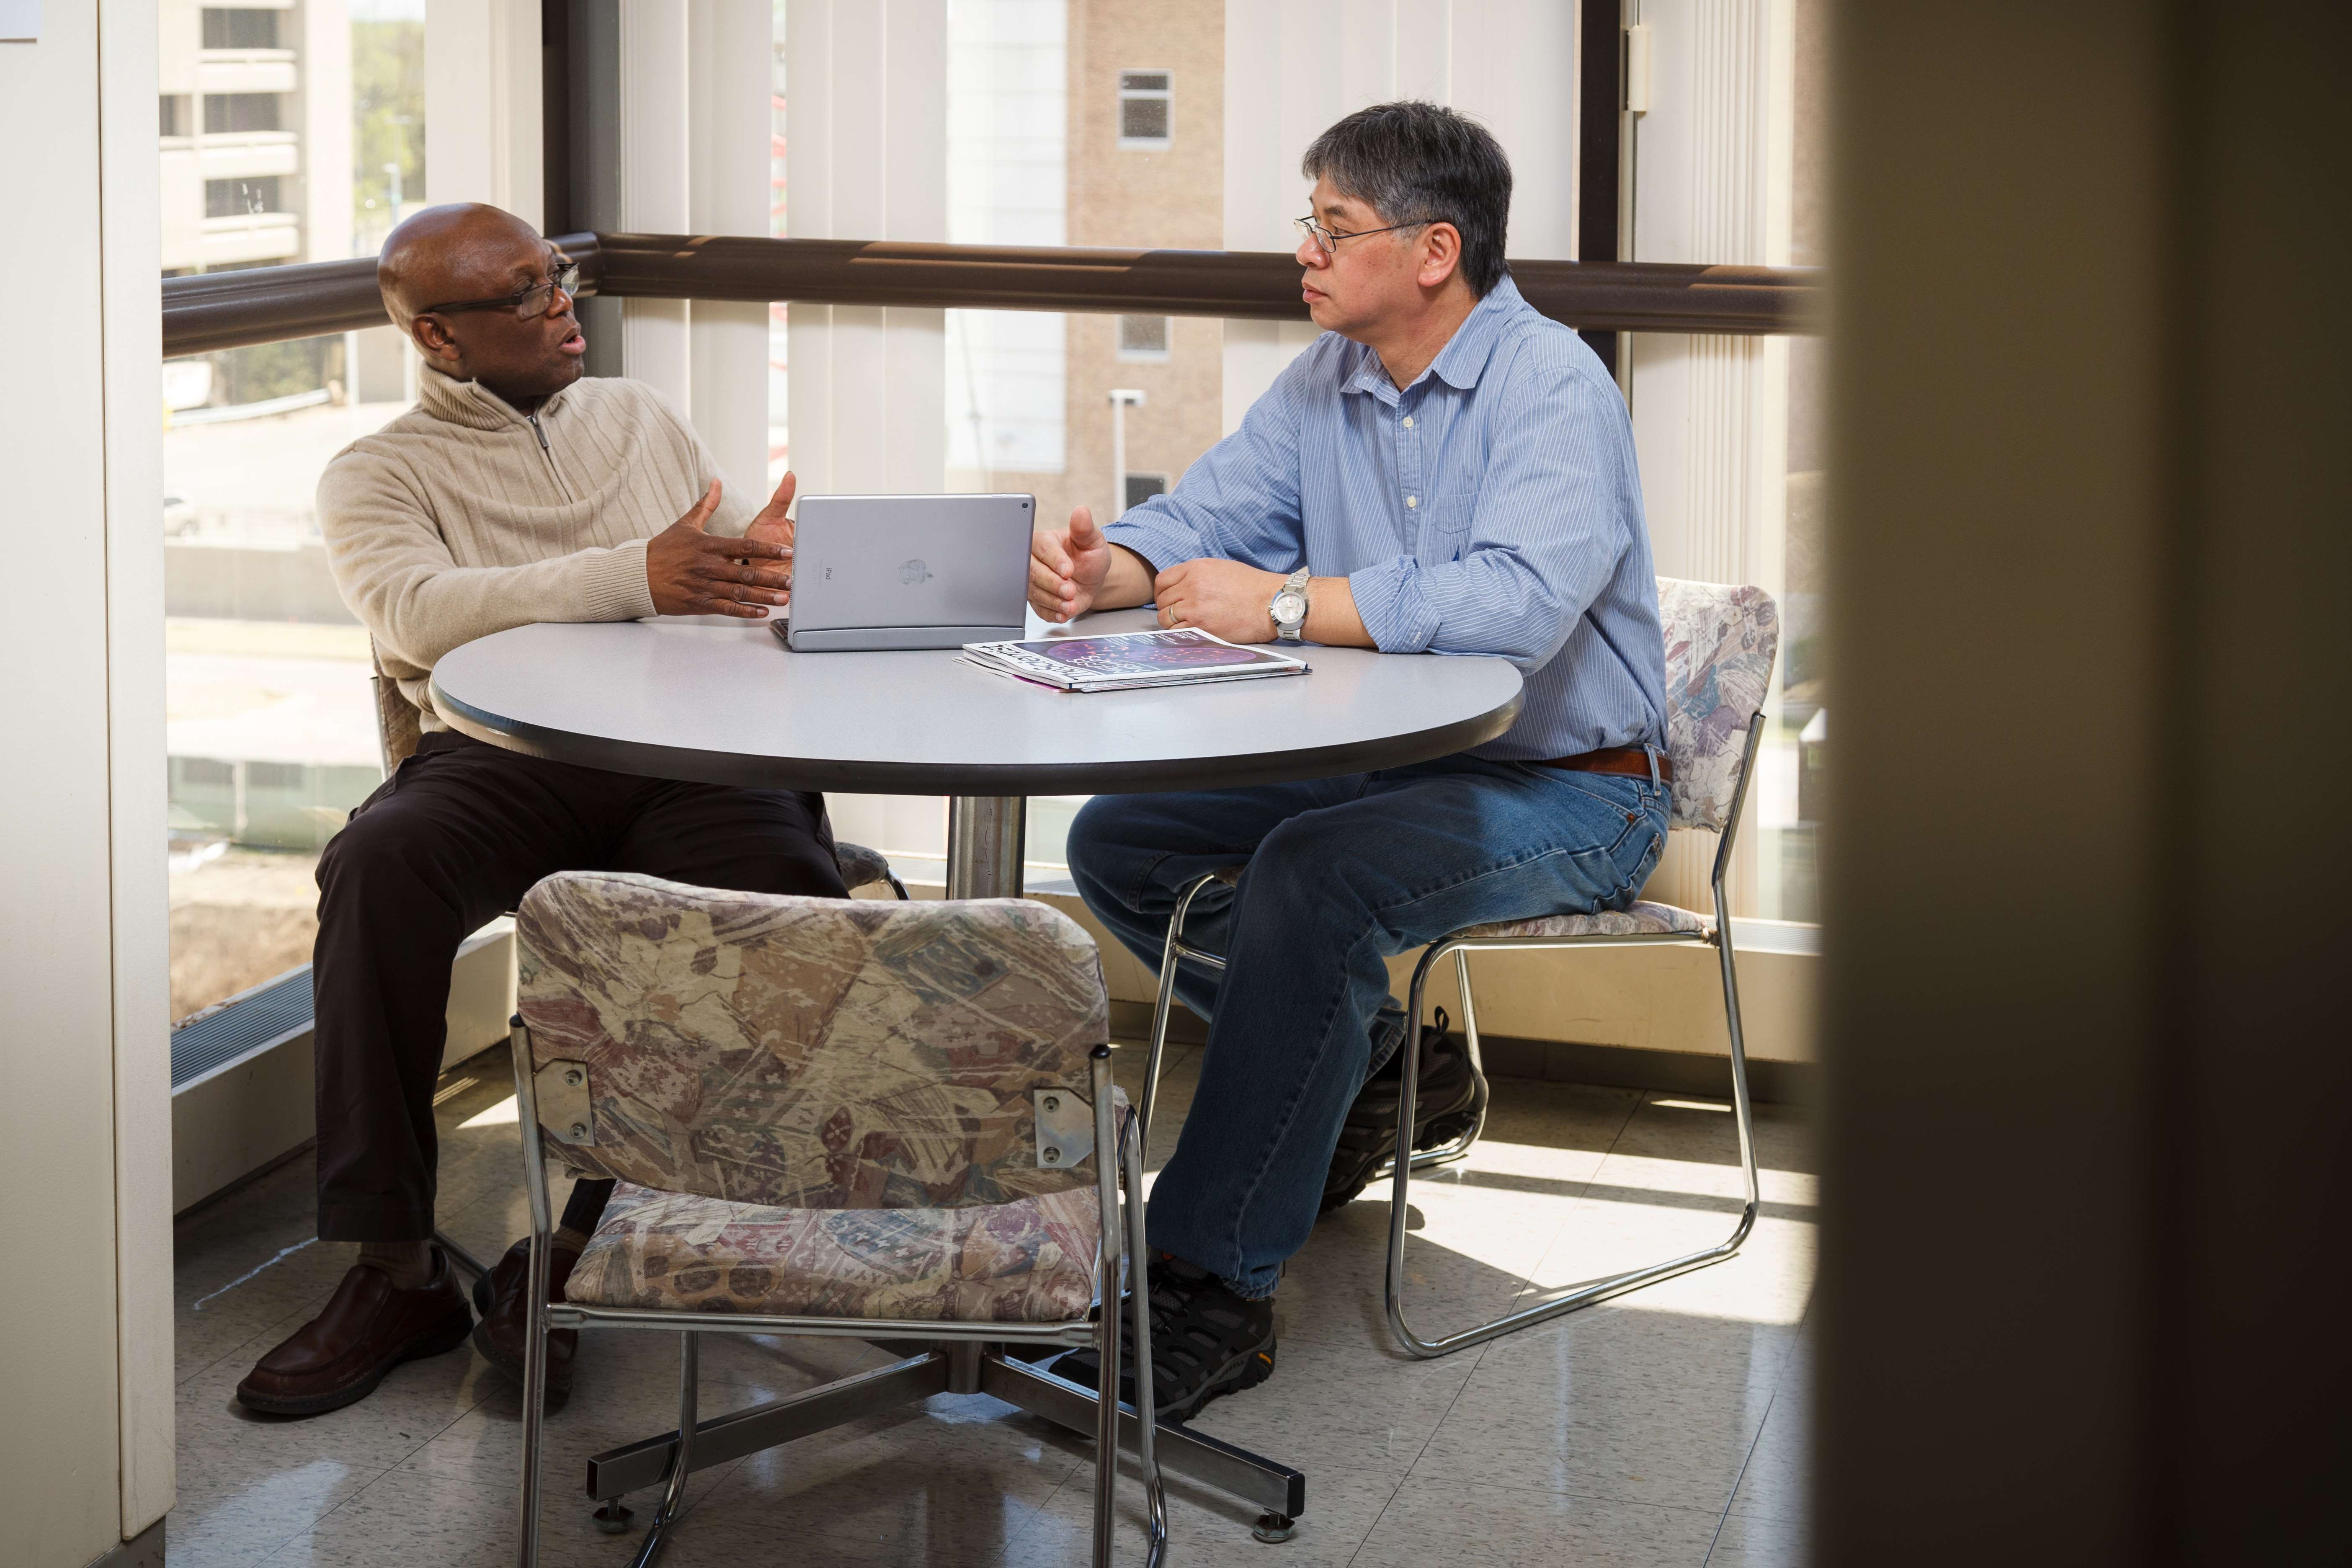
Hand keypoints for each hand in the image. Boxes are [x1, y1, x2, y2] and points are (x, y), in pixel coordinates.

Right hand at [645, 480, 792, 617]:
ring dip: (764, 595)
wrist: (637, 575)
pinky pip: (727, 608)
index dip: (768, 549)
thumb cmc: (663, 549)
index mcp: (709, 545)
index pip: (745, 544)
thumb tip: (716, 482)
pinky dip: (745, 611)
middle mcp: (708, 565)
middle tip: (793, 580)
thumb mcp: (685, 524)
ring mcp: (704, 585)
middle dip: (772, 576)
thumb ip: (706, 505)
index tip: (787, 551)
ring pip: (740, 592)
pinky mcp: (699, 602)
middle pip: (747, 571)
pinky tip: (762, 612)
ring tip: (784, 598)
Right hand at [1029, 506, 1114, 621]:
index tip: (1068, 570)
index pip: (1043, 548)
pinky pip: (1039, 609)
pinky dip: (1052, 613)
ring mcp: (1033, 582)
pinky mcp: (1037, 600)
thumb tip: (1081, 511)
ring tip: (1070, 603)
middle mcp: (1033, 561)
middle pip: (1034, 572)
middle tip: (1070, 590)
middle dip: (1053, 583)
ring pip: (1034, 592)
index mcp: (1043, 541)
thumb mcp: (1092, 540)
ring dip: (1053, 601)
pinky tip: (1063, 612)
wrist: (1090, 578)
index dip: (1055, 560)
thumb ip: (1085, 528)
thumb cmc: (1088, 556)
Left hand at [1150, 558, 1287, 643]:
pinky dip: (1180, 633)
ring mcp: (1195, 608)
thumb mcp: (1221, 568)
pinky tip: (1191, 631)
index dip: (1162, 591)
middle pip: (1162, 600)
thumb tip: (1181, 584)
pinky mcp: (1201, 627)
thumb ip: (1197, 574)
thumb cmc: (1252, 586)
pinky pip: (1177, 632)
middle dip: (1168, 607)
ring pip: (1165, 617)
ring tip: (1186, 622)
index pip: (1162, 580)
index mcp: (1196, 568)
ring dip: (1172, 622)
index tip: (1169, 597)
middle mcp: (1192, 586)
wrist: (1271, 603)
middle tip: (1180, 612)